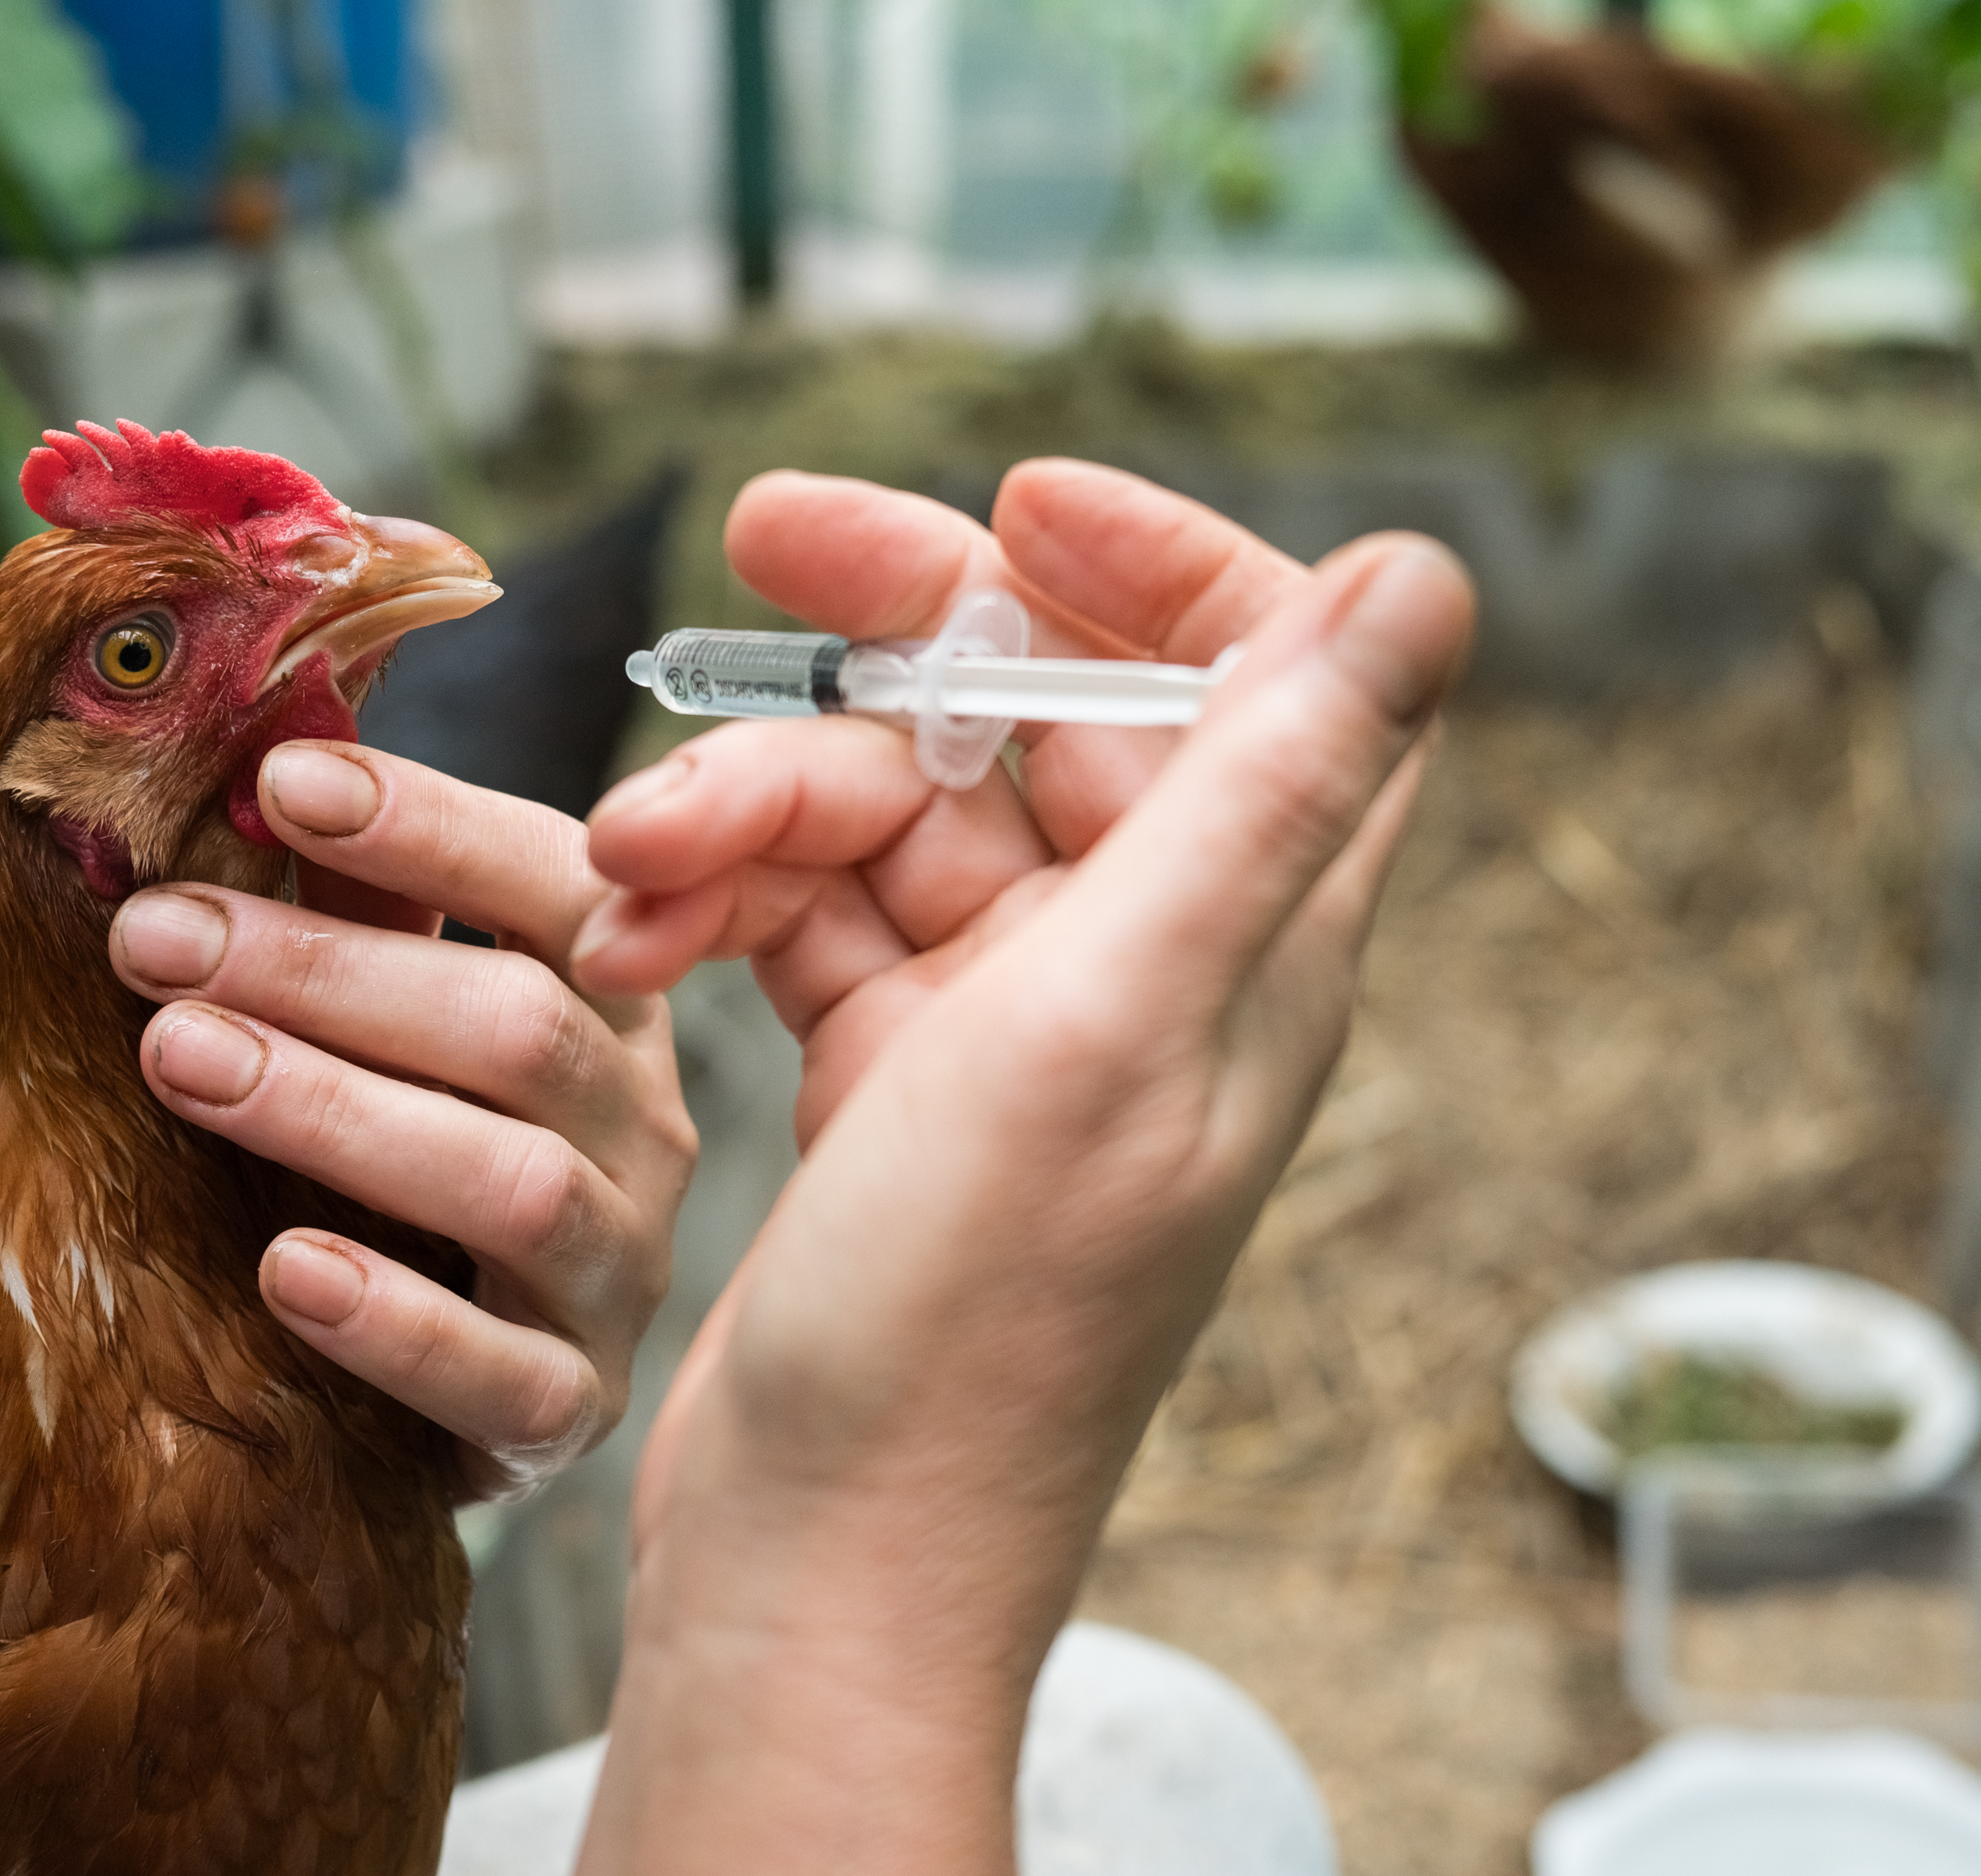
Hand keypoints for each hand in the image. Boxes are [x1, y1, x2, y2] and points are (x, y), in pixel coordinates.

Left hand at [105, 743, 693, 1504]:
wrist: (468, 1388)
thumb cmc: (410, 1163)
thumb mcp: (398, 1026)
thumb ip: (358, 917)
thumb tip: (248, 773)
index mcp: (611, 1004)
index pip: (562, 887)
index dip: (433, 828)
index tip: (279, 782)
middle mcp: (640, 1128)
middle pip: (518, 1027)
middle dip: (326, 974)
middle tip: (154, 936)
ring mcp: (616, 1273)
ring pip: (515, 1184)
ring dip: (334, 1112)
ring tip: (179, 1060)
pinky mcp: (573, 1408)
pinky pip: (505, 1376)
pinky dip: (394, 1321)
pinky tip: (283, 1268)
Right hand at [569, 461, 1472, 1873]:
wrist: (821, 1549)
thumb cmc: (978, 1320)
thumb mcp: (1114, 1024)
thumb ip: (1260, 794)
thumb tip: (1429, 573)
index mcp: (1246, 943)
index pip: (1269, 678)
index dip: (1165, 566)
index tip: (1019, 509)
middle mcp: (1142, 966)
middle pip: (1039, 718)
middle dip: (892, 637)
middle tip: (752, 547)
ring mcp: (1007, 1020)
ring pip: (887, 814)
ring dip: (750, 805)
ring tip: (628, 865)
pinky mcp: (888, 1070)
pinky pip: (803, 913)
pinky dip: (714, 902)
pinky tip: (629, 940)